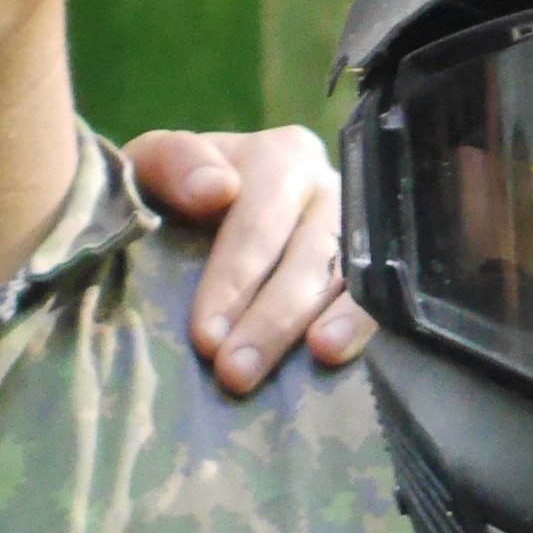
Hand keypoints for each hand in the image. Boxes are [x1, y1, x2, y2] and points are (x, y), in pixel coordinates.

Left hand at [123, 123, 371, 390]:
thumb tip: (218, 188)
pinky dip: (360, 326)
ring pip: (347, 278)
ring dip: (323, 323)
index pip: (259, 222)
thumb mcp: (154, 166)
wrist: (203, 218)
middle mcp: (329, 190)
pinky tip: (336, 354)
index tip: (206, 337)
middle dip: (272, 318)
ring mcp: (359, 232)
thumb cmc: (175, 196)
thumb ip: (173, 163)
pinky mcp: (375, 271)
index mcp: (280, 159)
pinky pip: (379, 299)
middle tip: (235, 373)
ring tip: (313, 358)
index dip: (234, 280)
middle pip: (308, 254)